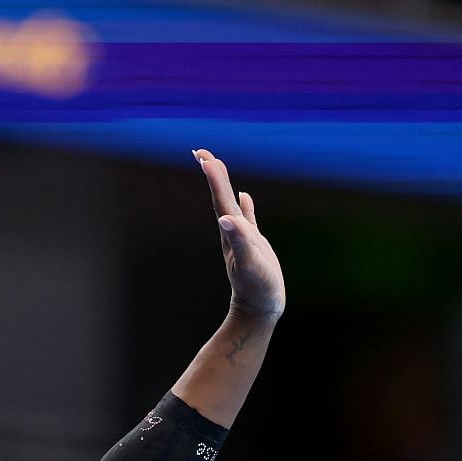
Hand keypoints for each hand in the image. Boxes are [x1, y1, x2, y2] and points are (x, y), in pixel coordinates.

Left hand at [193, 150, 284, 319]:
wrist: (260, 308)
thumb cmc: (257, 287)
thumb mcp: (250, 262)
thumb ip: (239, 240)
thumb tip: (226, 219)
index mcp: (231, 231)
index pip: (219, 198)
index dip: (213, 176)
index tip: (202, 155)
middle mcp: (232, 231)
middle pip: (220, 197)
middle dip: (212, 174)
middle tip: (201, 152)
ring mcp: (242, 237)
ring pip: (231, 204)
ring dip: (223, 185)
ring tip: (216, 167)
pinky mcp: (254, 244)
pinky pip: (247, 218)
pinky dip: (245, 205)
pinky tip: (244, 195)